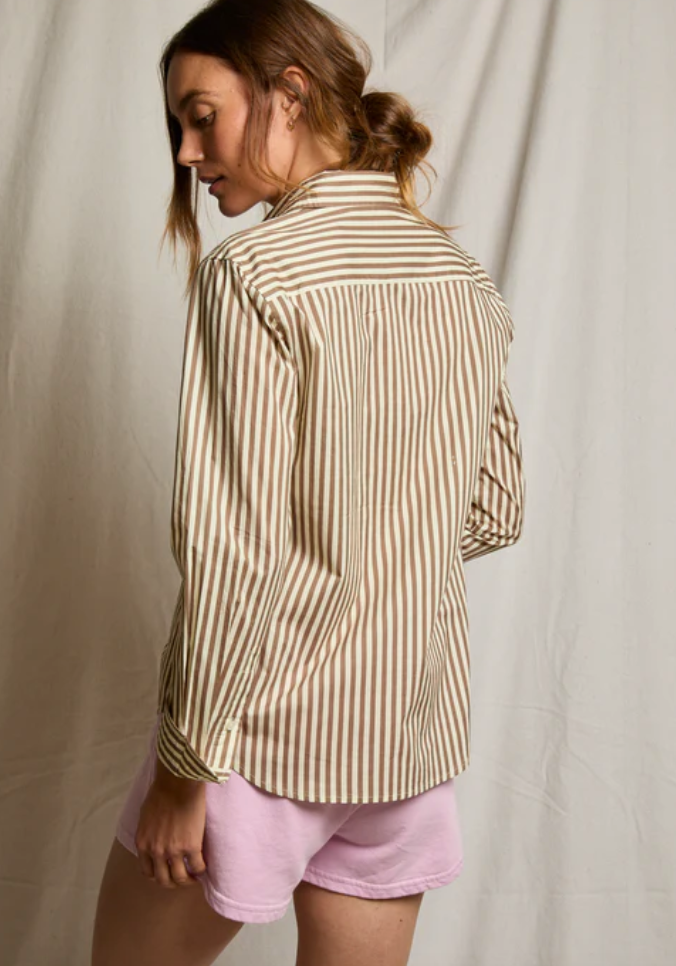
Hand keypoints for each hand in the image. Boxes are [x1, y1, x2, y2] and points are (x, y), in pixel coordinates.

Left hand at [134, 767, 207, 888]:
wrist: (178, 782)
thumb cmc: (161, 792)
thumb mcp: (145, 817)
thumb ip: (148, 834)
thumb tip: (153, 840)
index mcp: (143, 844)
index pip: (147, 872)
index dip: (158, 876)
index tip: (167, 873)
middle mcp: (156, 851)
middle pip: (163, 880)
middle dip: (173, 883)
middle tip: (183, 878)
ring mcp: (174, 850)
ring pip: (180, 878)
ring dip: (188, 881)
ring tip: (195, 876)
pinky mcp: (192, 846)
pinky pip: (198, 866)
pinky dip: (201, 870)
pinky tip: (204, 865)